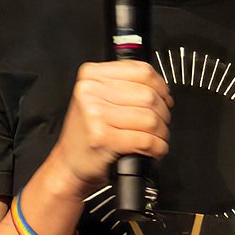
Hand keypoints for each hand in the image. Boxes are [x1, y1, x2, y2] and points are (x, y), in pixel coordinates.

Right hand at [33, 56, 172, 224]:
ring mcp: (95, 114)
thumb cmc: (88, 133)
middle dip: (163, 113)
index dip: (161, 87)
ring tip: (155, 138)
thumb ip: (124, 85)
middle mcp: (90, 92)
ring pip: (150, 119)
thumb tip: (160, 86)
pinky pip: (146, 140)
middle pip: (149, 96)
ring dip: (161, 133)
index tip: (165, 98)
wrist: (69, 163)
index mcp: (92, 76)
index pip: (142, 71)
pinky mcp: (103, 138)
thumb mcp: (99, 98)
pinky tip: (152, 149)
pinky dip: (157, 147)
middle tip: (159, 123)